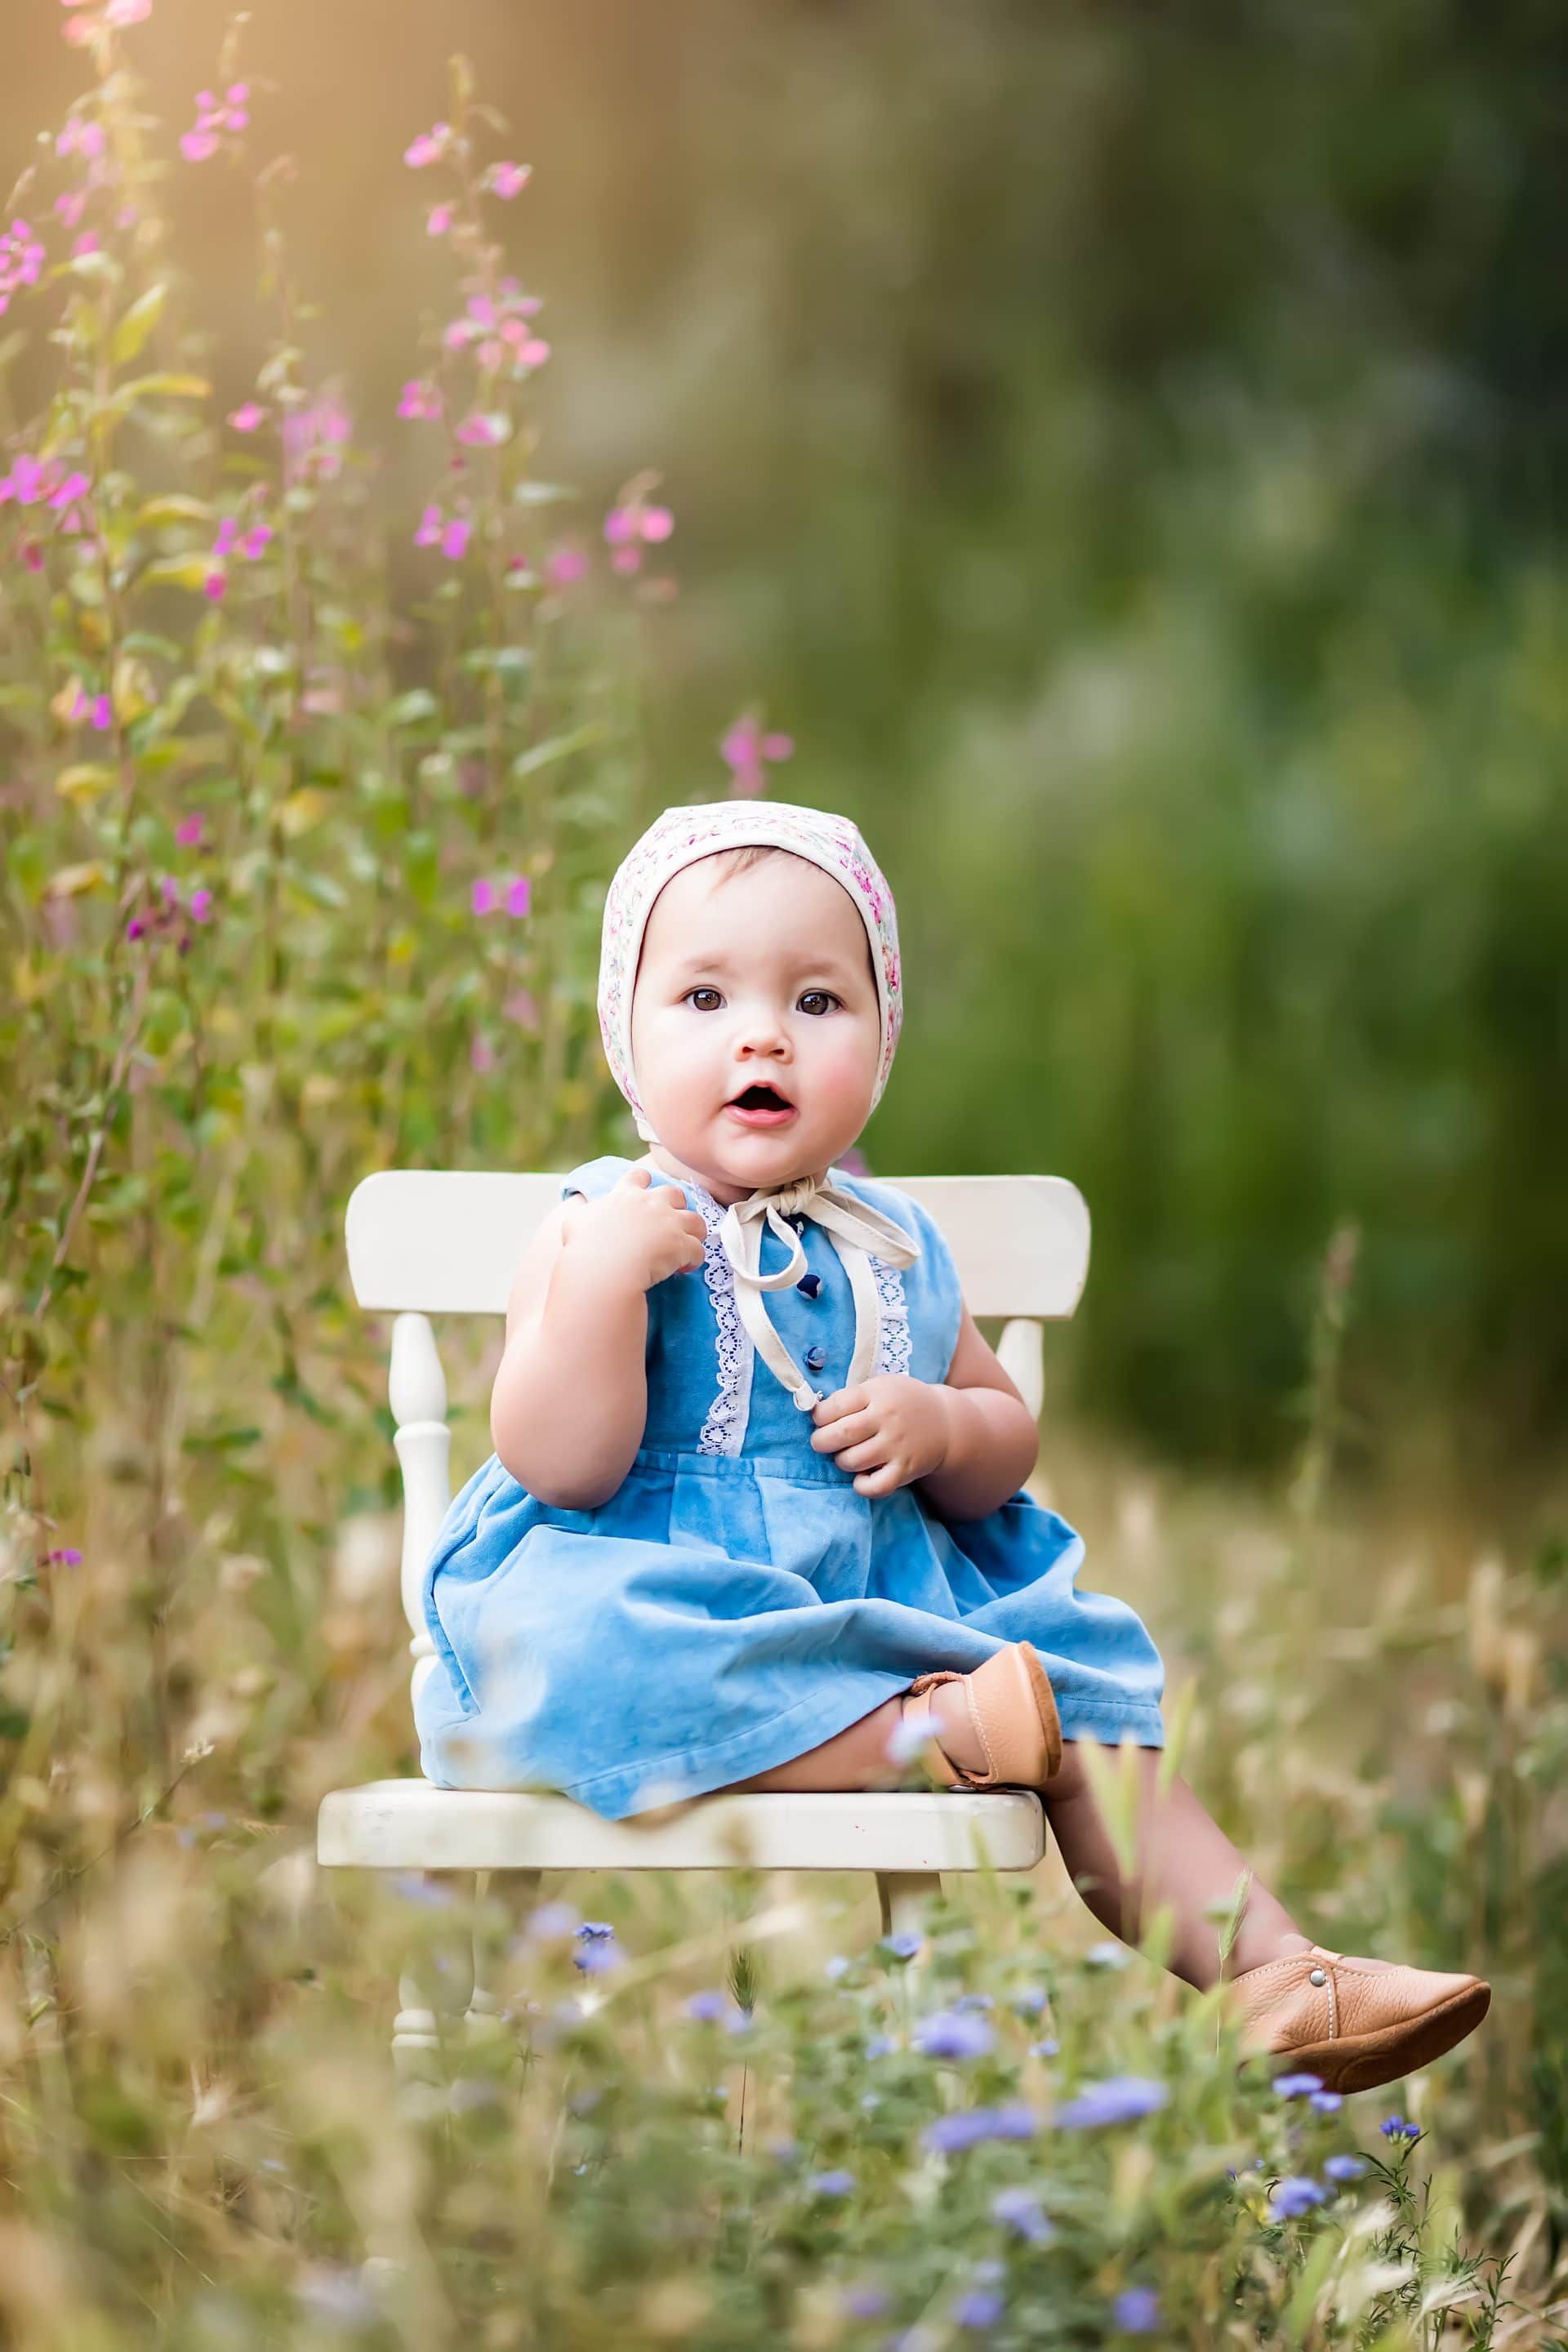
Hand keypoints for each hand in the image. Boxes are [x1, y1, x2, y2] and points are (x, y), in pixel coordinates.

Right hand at [563, 1164, 706, 1292]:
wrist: (604, 1269)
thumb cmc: (585, 1247)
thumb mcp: (575, 1222)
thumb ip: (581, 1212)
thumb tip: (579, 1212)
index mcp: (626, 1195)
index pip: (639, 1176)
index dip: (645, 1184)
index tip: (645, 1195)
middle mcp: (652, 1204)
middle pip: (675, 1194)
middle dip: (676, 1206)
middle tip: (670, 1224)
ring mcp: (670, 1223)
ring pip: (696, 1221)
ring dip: (694, 1233)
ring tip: (686, 1247)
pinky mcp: (682, 1246)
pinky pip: (698, 1251)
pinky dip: (694, 1259)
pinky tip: (684, 1268)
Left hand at [808, 1374, 952, 1497]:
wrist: (945, 1422)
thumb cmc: (902, 1403)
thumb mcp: (880, 1386)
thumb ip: (852, 1397)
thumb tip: (814, 1415)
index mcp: (876, 1394)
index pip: (833, 1407)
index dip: (818, 1416)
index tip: (821, 1420)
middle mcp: (886, 1419)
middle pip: (839, 1435)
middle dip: (821, 1441)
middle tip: (823, 1442)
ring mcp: (897, 1445)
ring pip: (852, 1461)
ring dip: (841, 1461)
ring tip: (847, 1455)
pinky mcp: (906, 1469)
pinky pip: (876, 1486)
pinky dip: (862, 1486)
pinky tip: (861, 1477)